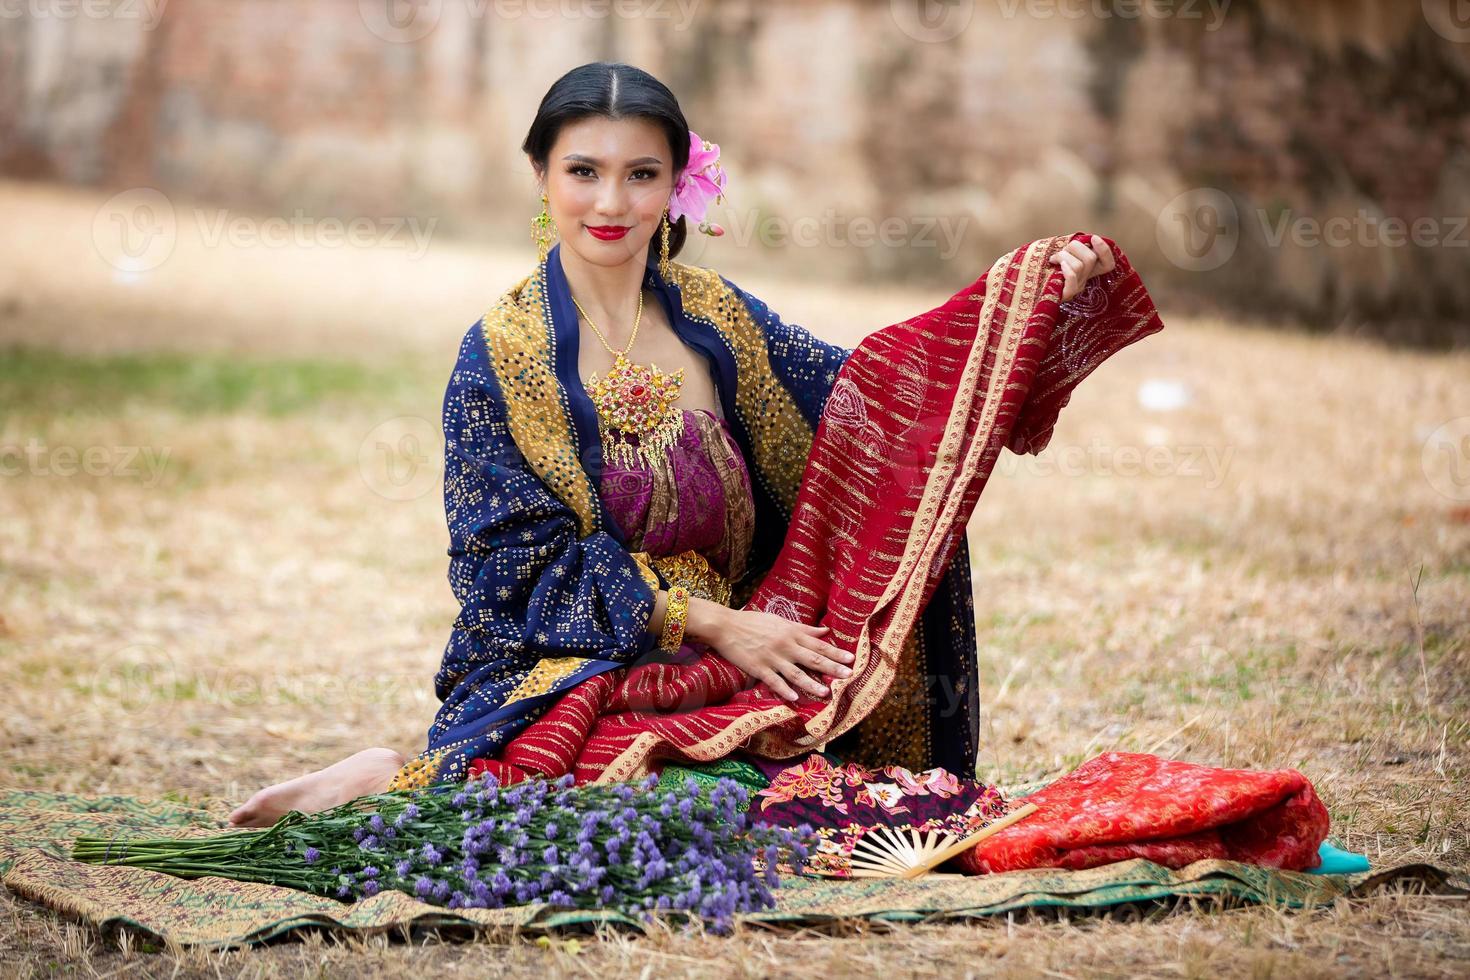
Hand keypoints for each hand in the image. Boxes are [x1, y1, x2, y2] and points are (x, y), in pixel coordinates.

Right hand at [694, 605, 854, 702]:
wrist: (726, 626)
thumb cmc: (754, 622)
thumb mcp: (780, 621)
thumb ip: (804, 628)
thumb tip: (826, 631)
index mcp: (791, 633)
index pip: (818, 644)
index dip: (835, 652)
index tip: (851, 659)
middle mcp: (785, 646)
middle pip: (812, 659)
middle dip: (832, 668)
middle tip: (848, 675)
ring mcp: (772, 658)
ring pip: (795, 673)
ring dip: (812, 683)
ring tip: (826, 692)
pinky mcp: (758, 668)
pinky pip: (774, 681)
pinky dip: (784, 690)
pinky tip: (795, 698)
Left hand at [1048, 234, 1116, 301]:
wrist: (1029, 292)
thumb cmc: (1044, 270)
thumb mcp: (1061, 257)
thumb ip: (1072, 250)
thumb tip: (1081, 238)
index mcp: (1087, 270)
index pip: (1108, 264)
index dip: (1105, 250)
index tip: (1093, 238)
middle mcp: (1085, 279)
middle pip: (1091, 258)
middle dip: (1074, 247)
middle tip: (1061, 251)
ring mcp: (1076, 288)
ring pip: (1079, 265)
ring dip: (1063, 256)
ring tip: (1053, 259)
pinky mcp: (1066, 294)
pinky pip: (1072, 277)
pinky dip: (1065, 268)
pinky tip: (1056, 264)